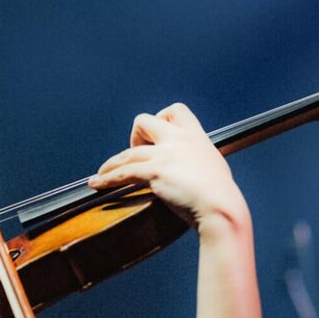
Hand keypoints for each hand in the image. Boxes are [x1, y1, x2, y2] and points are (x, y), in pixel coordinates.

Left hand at [88, 103, 246, 233]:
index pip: (175, 110)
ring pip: (127, 153)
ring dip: (111, 163)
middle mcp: (178, 140)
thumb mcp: (213, 166)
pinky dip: (106, 178)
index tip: (157, 135)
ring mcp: (165, 155)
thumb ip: (198, 160)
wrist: (221, 207)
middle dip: (134, 136)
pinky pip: (123, 173)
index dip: (161, 119)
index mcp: (195, 136)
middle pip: (144, 121)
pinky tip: (97, 183)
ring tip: (101, 173)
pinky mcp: (155, 172)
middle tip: (136, 153)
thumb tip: (192, 167)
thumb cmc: (220, 194)